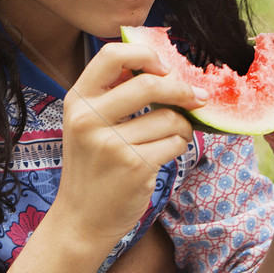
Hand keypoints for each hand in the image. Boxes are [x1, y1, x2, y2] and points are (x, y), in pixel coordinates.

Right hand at [57, 43, 199, 246]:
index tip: (163, 67)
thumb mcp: (87, 124)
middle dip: (181, 89)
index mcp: (77, 100)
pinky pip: (175, 143)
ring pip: (169, 118)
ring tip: (172, 135)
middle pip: (149, 83)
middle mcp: (89, 118)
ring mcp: (111, 143)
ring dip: (182, 125)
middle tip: (196, 96)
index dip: (144, 54)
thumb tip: (163, 69)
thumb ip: (112, 94)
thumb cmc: (92, 166)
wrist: (81, 218)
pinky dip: (179, 145)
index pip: (111, 55)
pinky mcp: (134, 166)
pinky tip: (166, 153)